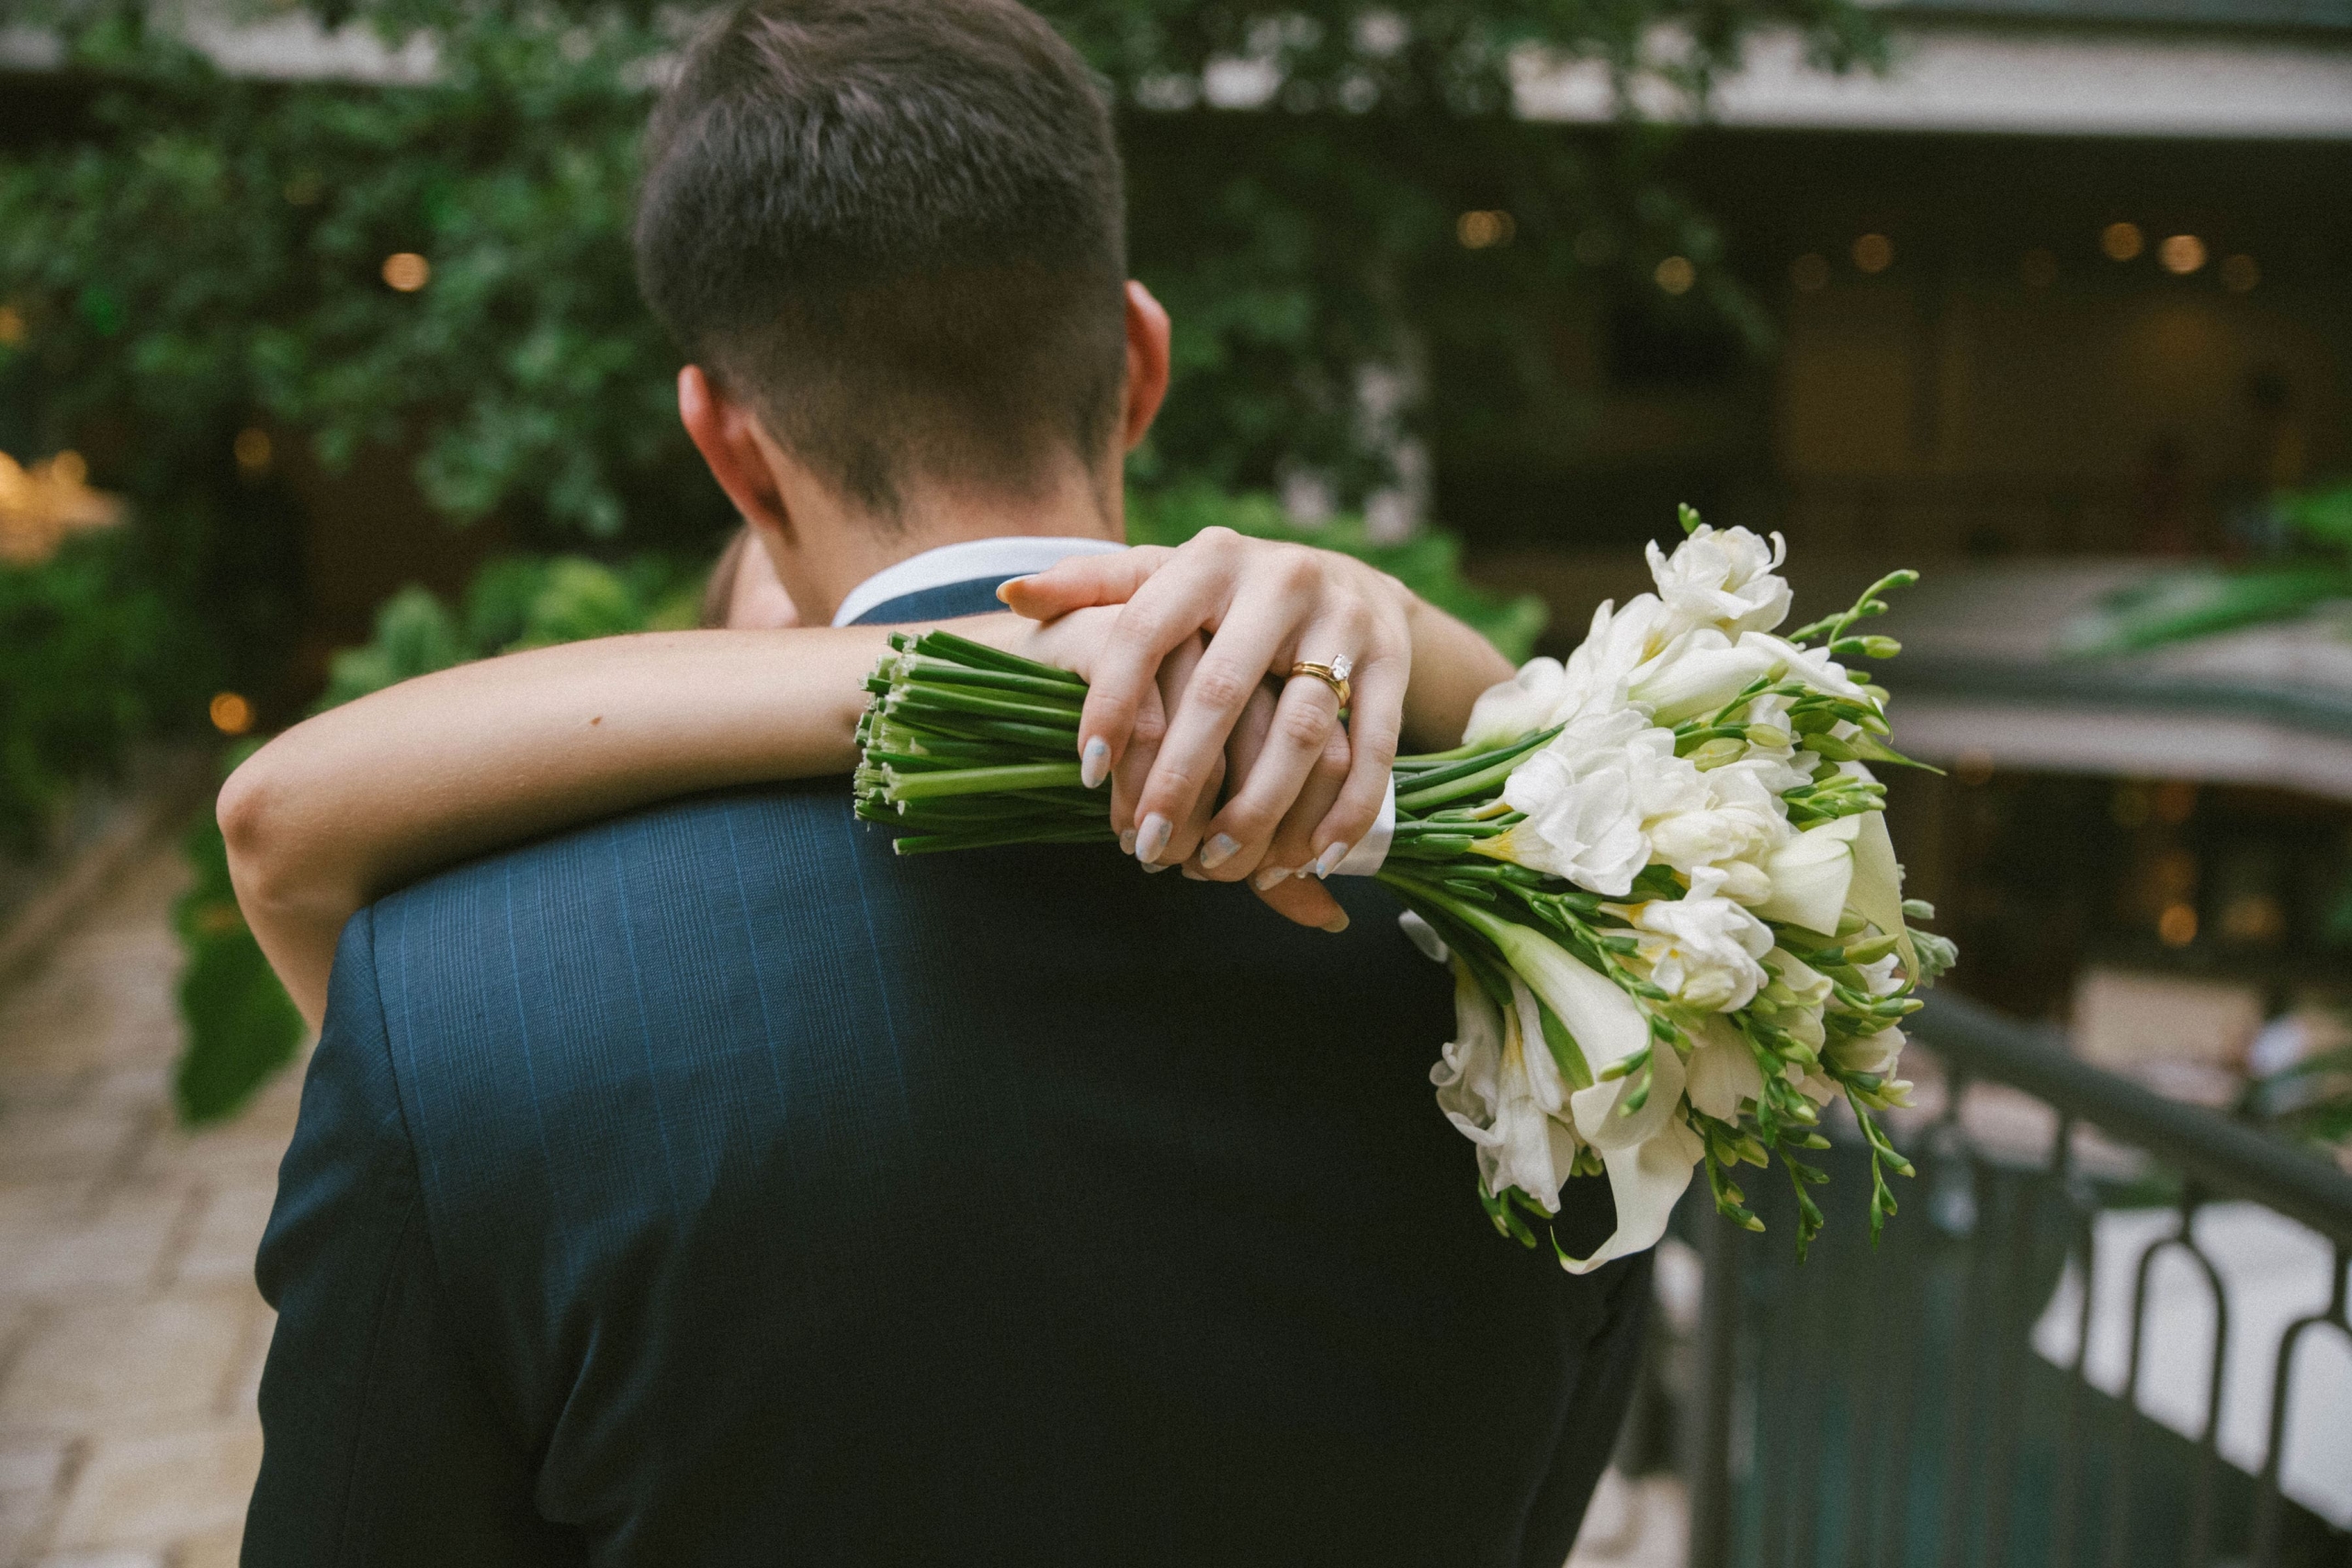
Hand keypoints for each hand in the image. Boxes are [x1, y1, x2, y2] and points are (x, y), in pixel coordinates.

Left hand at [1000, 527, 1411, 888]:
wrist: (1352, 579)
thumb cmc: (1229, 597)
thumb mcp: (1164, 576)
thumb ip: (1091, 586)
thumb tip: (1010, 597)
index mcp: (1209, 558)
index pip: (1145, 630)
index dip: (1113, 702)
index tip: (1088, 773)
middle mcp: (1279, 580)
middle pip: (1222, 691)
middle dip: (1181, 778)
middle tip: (1145, 846)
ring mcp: (1344, 619)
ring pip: (1303, 729)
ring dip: (1261, 807)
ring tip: (1220, 862)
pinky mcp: (1394, 659)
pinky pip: (1375, 748)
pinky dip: (1344, 811)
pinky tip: (1309, 861)